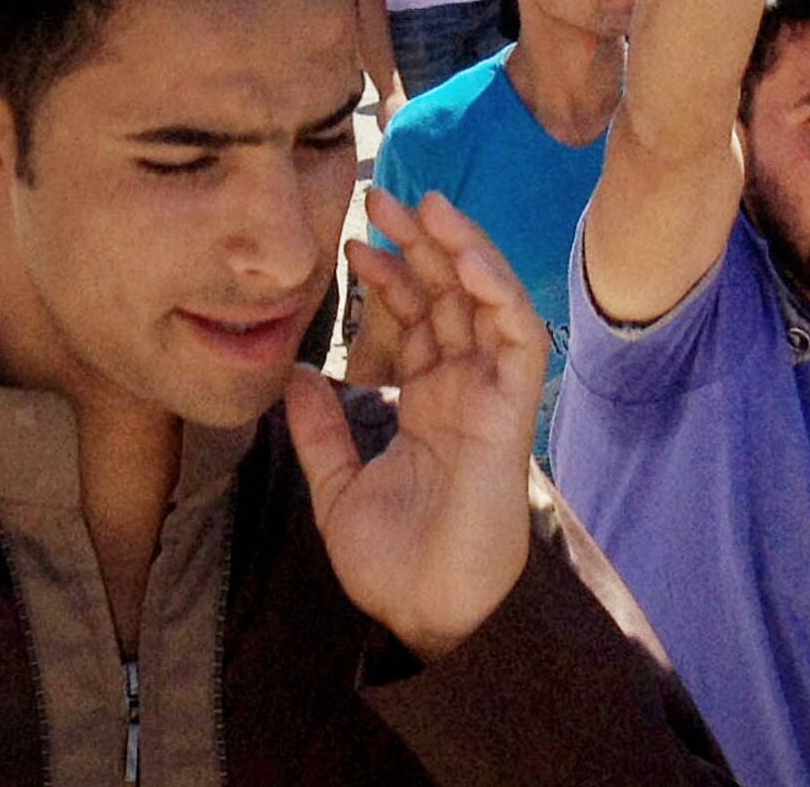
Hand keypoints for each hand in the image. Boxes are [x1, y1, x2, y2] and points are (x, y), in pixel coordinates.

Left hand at [295, 188, 541, 662]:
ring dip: (459, 248)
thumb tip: (292, 374)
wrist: (427, 614)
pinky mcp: (512, 410)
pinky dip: (496, 290)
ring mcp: (491, 396)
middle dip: (419, 243)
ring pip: (486, 301)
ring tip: (424, 205)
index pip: (417, 319)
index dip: (390, 276)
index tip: (352, 243)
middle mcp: (464, 389)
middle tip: (379, 196)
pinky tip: (464, 255)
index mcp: (429, 403)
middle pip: (450, 296)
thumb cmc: (394, 564)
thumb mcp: (338, 486)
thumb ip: (319, 430)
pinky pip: (517, 336)